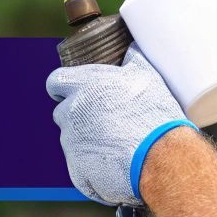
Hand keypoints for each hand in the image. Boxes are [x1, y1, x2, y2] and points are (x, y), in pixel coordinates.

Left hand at [45, 45, 195, 205]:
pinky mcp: (76, 170)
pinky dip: (94, 170)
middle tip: (106, 123)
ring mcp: (71, 144)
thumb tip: (132, 46)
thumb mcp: (147, 76)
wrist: (161, 157)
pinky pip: (80, 169)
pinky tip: (117, 167)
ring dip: (88, 144)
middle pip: (63, 114)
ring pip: (72, 142)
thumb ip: (132, 59)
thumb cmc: (155, 114)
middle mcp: (71, 113)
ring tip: (119, 148)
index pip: (55, 82)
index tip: (71, 93)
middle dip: (79, 118)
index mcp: (83, 86)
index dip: (62, 88)